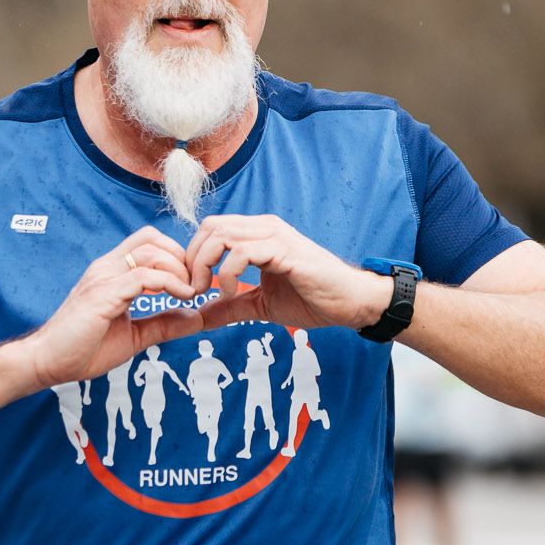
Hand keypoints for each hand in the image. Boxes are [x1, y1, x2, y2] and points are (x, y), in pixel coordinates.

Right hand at [21, 227, 202, 387]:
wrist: (48, 362)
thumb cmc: (83, 349)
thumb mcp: (134, 336)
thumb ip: (163, 324)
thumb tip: (196, 317)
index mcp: (112, 273)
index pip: (149, 242)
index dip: (176, 256)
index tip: (191, 284)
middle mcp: (106, 268)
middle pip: (152, 238)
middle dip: (181, 257)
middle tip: (194, 285)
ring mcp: (103, 278)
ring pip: (150, 251)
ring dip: (178, 269)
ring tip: (190, 292)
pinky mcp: (102, 294)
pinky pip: (142, 276)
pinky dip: (168, 282)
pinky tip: (181, 297)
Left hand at [184, 214, 393, 332]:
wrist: (350, 302)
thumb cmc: (311, 299)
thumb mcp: (261, 305)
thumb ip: (230, 307)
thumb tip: (199, 317)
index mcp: (257, 234)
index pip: (211, 229)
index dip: (194, 257)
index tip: (195, 288)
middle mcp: (264, 228)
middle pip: (210, 227)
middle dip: (194, 260)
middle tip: (197, 290)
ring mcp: (275, 236)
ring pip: (221, 234)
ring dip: (206, 264)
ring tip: (212, 292)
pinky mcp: (285, 251)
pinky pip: (243, 252)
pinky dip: (228, 272)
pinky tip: (232, 292)